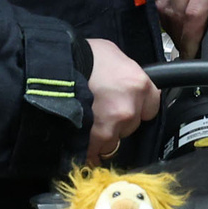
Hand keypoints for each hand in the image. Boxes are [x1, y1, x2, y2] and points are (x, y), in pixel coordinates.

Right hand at [85, 37, 159, 164]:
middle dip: (119, 121)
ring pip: (114, 141)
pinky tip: (82, 143)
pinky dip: (89, 150)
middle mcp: (130, 108)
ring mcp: (112, 126)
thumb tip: (124, 83)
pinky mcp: (94, 139)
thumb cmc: (83, 56)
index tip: (128, 106)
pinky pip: (96, 153)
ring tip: (87, 125)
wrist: (55, 68)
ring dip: (103, 136)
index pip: (152, 107)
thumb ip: (125, 74)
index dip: (139, 107)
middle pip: (132, 125)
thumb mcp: (112, 55)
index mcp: (139, 85)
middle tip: (101, 110)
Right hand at [157, 0, 207, 57]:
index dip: (189, 39)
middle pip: (175, 13)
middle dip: (179, 36)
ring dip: (170, 26)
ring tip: (181, 39)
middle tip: (186, 51)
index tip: (190, 54)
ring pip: (165, 4)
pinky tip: (174, 23)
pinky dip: (166, 12)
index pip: (193, 14)